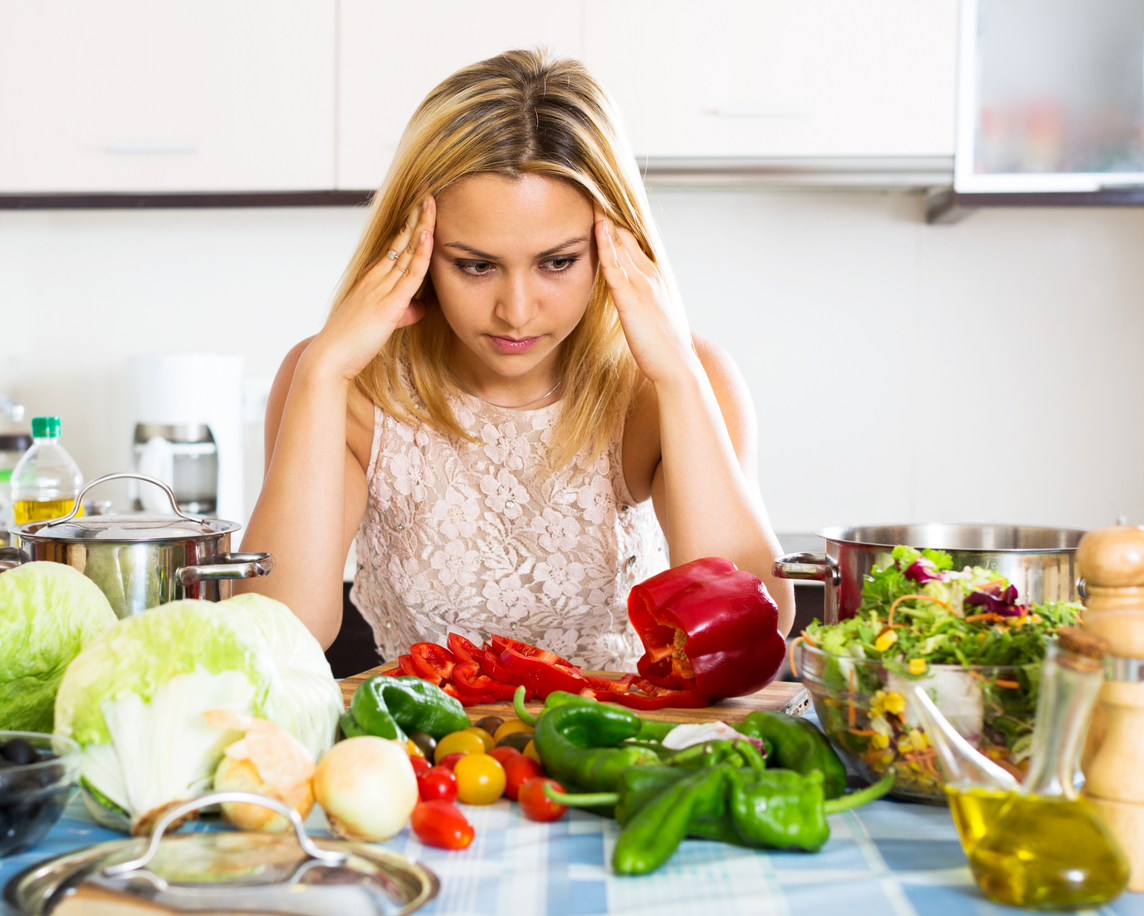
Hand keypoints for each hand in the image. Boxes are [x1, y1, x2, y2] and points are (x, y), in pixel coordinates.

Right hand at [310, 194, 436, 382]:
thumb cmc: (352, 345)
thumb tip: (417, 309)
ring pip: (405, 250)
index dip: (409, 224)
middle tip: (427, 189)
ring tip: (431, 200)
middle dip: (415, 214)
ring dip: (420, 224)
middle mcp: (375, 278)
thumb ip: (401, 313)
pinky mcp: (389, 304)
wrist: (330, 359)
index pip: (394, 245)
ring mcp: (381, 288)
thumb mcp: (381, 325)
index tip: (421, 204)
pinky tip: (427, 235)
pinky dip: (419, 253)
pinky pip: (408, 274)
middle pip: (400, 239)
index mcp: (372, 280)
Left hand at [593, 202, 697, 385]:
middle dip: (608, 212)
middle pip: (626, 233)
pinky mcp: (632, 298)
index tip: (599, 202)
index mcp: (653, 277)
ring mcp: (642, 284)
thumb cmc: (662, 347)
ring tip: (590, 195)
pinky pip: (615, 265)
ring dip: (605, 220)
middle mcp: (650, 273)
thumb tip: (626, 294)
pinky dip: (606, 245)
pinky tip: (597, 228)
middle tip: (590, 187)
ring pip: (621, 243)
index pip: (631, 240)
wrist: (677, 367)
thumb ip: (638, 299)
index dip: (615, 221)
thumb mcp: (650, 316)